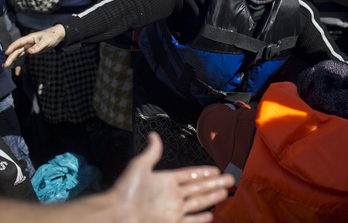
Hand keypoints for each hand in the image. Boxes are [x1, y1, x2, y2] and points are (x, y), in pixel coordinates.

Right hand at [3, 24, 65, 66]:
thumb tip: (29, 52)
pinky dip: (18, 58)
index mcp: (30, 38)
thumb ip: (38, 47)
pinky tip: (13, 62)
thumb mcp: (46, 41)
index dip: (12, 47)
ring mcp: (28, 45)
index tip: (6, 53)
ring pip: (18, 52)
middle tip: (5, 65)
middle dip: (10, 57)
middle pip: (17, 49)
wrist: (56, 35)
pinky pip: (22, 54)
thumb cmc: (51, 36)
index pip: (19, 42)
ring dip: (12, 58)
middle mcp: (27, 42)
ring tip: (5, 65)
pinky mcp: (31, 49)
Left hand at [114, 132, 233, 222]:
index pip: (190, 175)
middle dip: (215, 184)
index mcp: (166, 180)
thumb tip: (153, 134)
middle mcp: (172, 195)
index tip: (215, 170)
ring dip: (212, 197)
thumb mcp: (139, 166)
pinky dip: (201, 219)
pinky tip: (210, 215)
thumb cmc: (125, 190)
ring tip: (225, 193)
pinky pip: (190, 221)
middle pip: (199, 188)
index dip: (203, 172)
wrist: (117, 214)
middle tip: (230, 179)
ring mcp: (173, 210)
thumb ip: (152, 152)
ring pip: (198, 203)